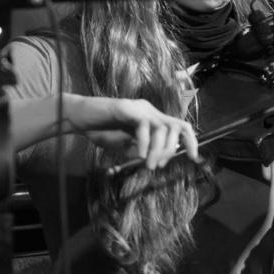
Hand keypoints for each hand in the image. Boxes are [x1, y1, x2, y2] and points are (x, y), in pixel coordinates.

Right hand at [69, 96, 200, 168]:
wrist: (79, 118)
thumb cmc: (100, 131)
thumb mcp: (125, 146)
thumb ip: (142, 150)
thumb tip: (158, 160)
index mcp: (151, 118)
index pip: (180, 126)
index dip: (191, 141)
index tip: (194, 158)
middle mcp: (149, 110)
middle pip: (176, 126)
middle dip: (171, 150)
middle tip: (157, 165)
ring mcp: (138, 108)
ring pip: (163, 128)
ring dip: (158, 150)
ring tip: (148, 164)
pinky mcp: (127, 108)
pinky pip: (144, 126)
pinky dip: (145, 143)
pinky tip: (139, 155)